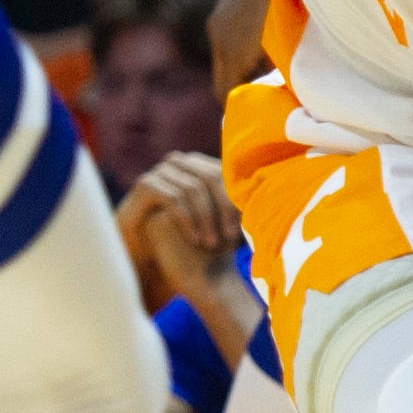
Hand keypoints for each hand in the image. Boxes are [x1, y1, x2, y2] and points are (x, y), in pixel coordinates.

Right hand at [115, 150, 237, 300]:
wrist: (141, 251)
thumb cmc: (183, 237)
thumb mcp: (211, 222)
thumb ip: (232, 209)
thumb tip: (270, 204)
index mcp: (199, 166)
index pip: (226, 172)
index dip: (237, 199)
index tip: (247, 226)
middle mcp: (181, 162)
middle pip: (212, 176)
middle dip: (225, 208)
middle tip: (232, 237)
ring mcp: (161, 171)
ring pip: (193, 187)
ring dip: (207, 218)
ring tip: (213, 244)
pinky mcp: (145, 185)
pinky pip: (172, 197)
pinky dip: (187, 219)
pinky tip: (195, 239)